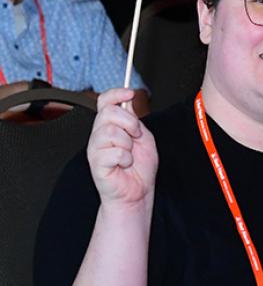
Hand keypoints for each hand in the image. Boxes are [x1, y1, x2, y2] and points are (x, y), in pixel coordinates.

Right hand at [87, 88, 157, 208]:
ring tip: (129, 154)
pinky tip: (125, 164)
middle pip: (108, 113)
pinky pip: (114, 152)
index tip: (129, 93)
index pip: (104, 102)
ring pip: (110, 132)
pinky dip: (126, 158)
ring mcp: (96, 149)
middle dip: (129, 122)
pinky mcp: (96, 164)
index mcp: (110, 126)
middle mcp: (99, 135)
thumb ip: (135, 120)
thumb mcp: (144, 138)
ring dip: (128, 143)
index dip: (115, 94)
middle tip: (135, 136)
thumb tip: (128, 102)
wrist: (137, 192)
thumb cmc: (139, 168)